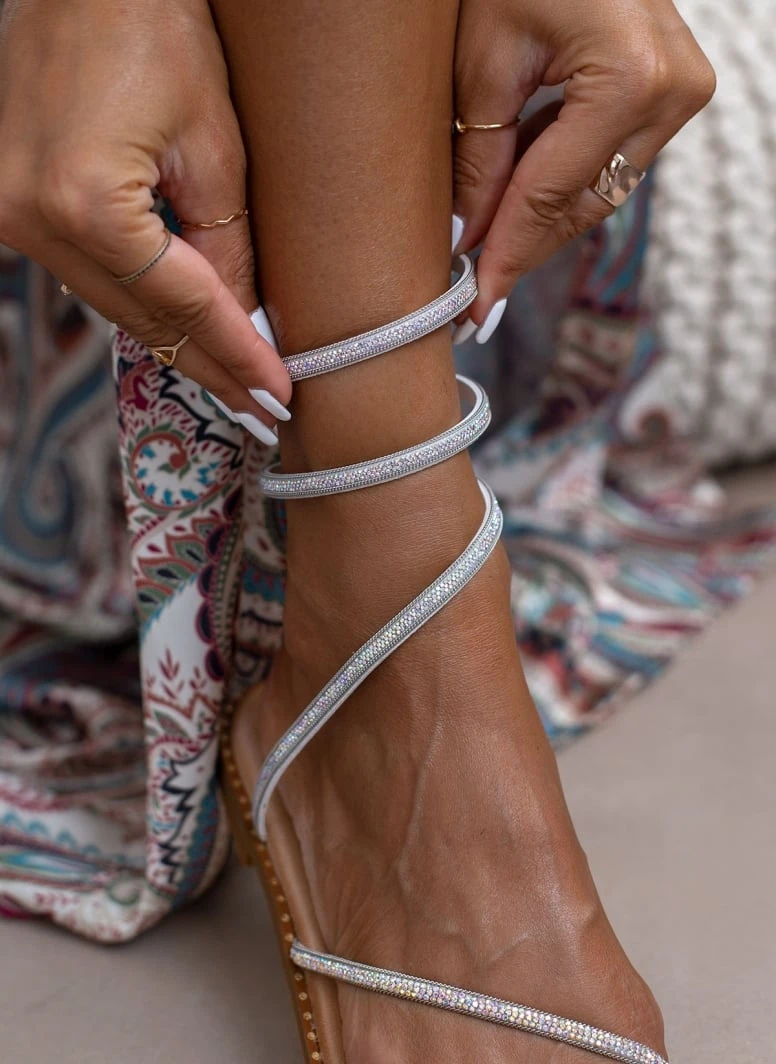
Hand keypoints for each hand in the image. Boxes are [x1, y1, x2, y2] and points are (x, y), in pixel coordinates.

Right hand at [0, 0, 289, 441]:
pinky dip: (142, 303)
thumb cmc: (154, 24)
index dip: (238, 357)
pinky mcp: (10, 202)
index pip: (183, 307)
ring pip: (115, 306)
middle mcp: (31, 221)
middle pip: (143, 322)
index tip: (279, 400)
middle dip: (211, 367)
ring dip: (179, 343)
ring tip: (236, 382)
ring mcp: (9, 214)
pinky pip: (90, 275)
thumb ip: (228, 248)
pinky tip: (184, 330)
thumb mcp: (214, 143)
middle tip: (264, 411)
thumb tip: (247, 327)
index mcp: (85, 206)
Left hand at [452, 0, 715, 340]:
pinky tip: (515, 202)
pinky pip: (610, 160)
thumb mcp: (480, 62)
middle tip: (474, 289)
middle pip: (584, 203)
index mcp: (631, 77)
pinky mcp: (670, 88)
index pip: (551, 194)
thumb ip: (478, 161)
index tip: (474, 305)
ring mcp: (681, 90)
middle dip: (522, 244)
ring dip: (540, 219)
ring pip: (599, 190)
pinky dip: (560, 184)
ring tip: (486, 249)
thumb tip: (467, 240)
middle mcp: (673, 91)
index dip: (506, 253)